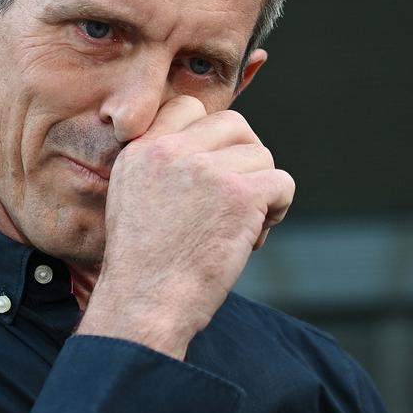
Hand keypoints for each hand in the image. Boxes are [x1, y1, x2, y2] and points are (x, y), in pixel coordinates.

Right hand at [76, 95, 294, 359]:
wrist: (145, 304)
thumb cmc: (143, 267)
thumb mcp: (130, 199)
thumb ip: (162, 167)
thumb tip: (214, 151)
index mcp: (141, 150)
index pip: (189, 107)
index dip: (212, 136)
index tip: (215, 170)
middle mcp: (172, 151)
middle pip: (235, 125)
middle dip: (245, 157)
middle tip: (239, 194)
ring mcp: (208, 171)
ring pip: (262, 157)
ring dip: (260, 190)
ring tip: (239, 227)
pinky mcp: (241, 195)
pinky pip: (282, 182)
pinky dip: (277, 209)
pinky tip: (253, 235)